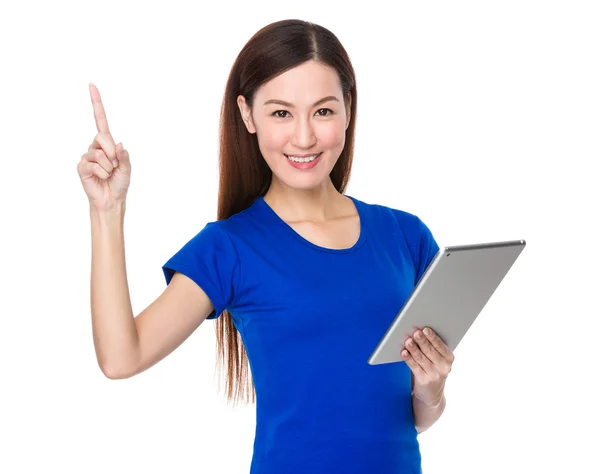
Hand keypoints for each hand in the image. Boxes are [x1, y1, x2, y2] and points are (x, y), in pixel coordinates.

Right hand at [77, 83, 131, 210]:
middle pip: (103, 138)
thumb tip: (118, 144)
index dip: (97, 103)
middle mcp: (95, 146)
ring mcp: (87, 155)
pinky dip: (102, 172)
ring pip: (100, 154)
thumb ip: (124, 156)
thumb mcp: (127, 168)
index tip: (92, 85)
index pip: (100, 120)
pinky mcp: (81, 166)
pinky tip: (100, 177)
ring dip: (109, 166)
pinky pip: (94, 164)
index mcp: (107, 143)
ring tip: (108, 174)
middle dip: (113, 153)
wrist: (111, 199)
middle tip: (114, 166)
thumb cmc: (120, 183)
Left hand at [401, 327, 454, 405]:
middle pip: (430, 351)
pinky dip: (408, 358)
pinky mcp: (424, 380)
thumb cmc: (433, 370)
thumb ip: (432, 348)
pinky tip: (404, 352)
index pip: (441, 346)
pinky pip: (414, 367)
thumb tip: (419, 332)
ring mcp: (434, 375)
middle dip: (422, 340)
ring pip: (421, 358)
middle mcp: (444, 367)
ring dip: (414, 348)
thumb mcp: (438, 360)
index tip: (426, 329)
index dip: (433, 337)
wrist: (432, 395)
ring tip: (408, 341)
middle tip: (416, 332)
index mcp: (449, 358)